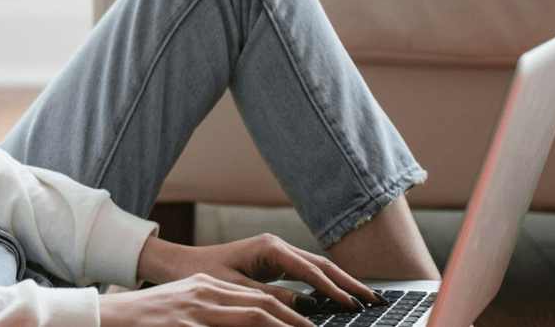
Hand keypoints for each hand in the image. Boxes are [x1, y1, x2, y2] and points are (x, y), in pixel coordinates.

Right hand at [98, 274, 312, 326]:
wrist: (103, 318)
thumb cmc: (144, 320)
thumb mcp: (182, 308)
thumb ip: (214, 314)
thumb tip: (248, 321)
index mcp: (205, 287)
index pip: (258, 298)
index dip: (288, 313)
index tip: (309, 326)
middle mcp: (203, 294)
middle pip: (261, 305)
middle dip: (294, 322)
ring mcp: (192, 311)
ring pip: (250, 318)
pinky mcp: (180, 326)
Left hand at [137, 234, 382, 311]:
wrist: (178, 265)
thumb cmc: (201, 275)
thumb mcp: (236, 290)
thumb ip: (272, 298)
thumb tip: (307, 307)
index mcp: (269, 248)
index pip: (311, 271)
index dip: (334, 290)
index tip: (354, 305)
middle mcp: (277, 246)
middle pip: (322, 265)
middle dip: (350, 283)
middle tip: (375, 300)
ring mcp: (277, 253)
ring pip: (317, 268)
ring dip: (341, 283)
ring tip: (365, 300)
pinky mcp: (274, 262)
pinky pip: (306, 274)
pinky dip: (324, 285)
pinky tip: (338, 298)